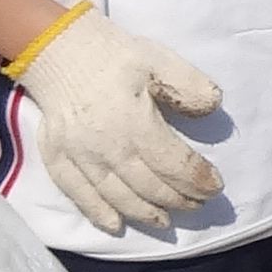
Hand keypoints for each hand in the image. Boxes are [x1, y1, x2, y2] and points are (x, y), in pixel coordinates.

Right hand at [9, 6, 224, 234]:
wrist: (57, 46)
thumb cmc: (112, 54)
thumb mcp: (158, 59)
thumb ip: (188, 86)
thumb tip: (212, 108)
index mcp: (134, 124)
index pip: (174, 165)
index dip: (198, 180)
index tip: (215, 187)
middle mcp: (107, 148)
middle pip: (149, 187)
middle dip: (178, 200)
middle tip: (197, 204)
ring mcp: (79, 156)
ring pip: (118, 197)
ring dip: (145, 214)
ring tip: (165, 222)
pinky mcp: (58, 157)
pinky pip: (78, 194)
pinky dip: (98, 214)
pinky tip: (115, 224)